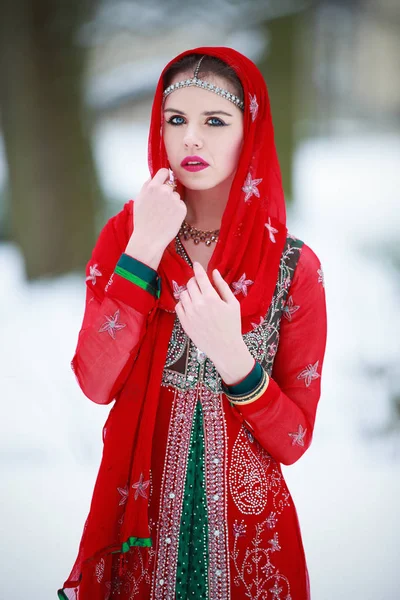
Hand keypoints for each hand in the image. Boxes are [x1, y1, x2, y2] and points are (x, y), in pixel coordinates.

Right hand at [127, 168, 186, 253]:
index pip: (164, 172)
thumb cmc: (142, 220)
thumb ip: (147, 186)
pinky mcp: (182, 209)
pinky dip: (177, 211)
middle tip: (160, 206)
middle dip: (167, 192)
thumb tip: (154, 176)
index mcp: (152, 187)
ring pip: (176, 196)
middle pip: (170, 185)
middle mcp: (165, 191)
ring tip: (163, 214)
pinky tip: (169, 218)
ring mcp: (175, 200)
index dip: (164, 177)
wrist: (149, 239)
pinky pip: (181, 205)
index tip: (164, 181)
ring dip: (172, 202)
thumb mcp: (139, 199)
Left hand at [175, 262, 253, 381]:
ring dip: (189, 291)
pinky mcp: (184, 323)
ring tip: (197, 296)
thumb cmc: (232, 325)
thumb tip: (214, 272)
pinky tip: (191, 306)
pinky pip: (178, 306)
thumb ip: (223, 286)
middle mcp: (198, 304)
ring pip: (183, 294)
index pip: (200, 277)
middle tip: (200, 284)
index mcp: (211, 298)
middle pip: (190, 284)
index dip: (198, 268)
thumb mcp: (233, 304)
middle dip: (195, 281)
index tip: (196, 264)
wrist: (225, 348)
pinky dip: (183, 303)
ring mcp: (189, 314)